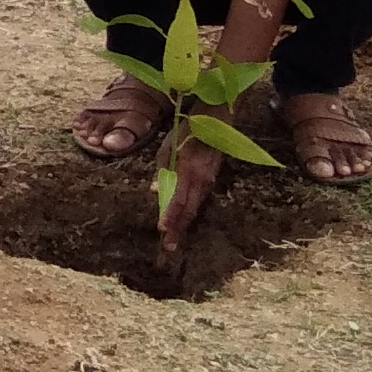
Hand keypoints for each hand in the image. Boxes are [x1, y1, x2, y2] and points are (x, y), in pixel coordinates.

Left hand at [157, 129, 223, 257]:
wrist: (215, 124)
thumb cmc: (185, 134)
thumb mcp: (167, 149)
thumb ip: (163, 171)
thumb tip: (155, 191)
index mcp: (187, 170)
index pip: (177, 198)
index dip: (170, 215)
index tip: (162, 229)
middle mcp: (200, 180)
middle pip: (188, 210)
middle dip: (178, 229)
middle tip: (169, 247)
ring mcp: (208, 182)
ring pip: (195, 208)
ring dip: (184, 224)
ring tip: (174, 240)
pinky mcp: (212, 182)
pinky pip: (199, 201)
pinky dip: (190, 213)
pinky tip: (183, 222)